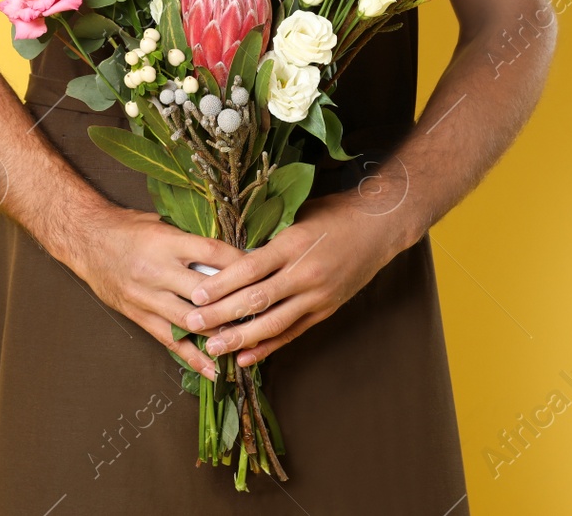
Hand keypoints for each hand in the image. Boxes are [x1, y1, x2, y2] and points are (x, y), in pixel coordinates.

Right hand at [62, 203, 246, 380]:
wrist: (86, 240)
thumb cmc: (128, 227)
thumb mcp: (163, 224)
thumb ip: (192, 241)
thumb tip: (230, 254)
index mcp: (167, 242)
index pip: (212, 254)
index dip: (241, 265)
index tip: (263, 271)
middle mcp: (157, 271)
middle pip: (206, 292)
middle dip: (236, 302)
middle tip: (265, 311)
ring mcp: (147, 296)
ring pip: (191, 321)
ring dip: (220, 332)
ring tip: (248, 342)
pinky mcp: (139, 315)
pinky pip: (170, 340)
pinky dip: (194, 356)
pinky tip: (213, 369)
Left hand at [179, 190, 407, 366]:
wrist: (380, 226)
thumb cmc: (333, 214)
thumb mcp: (297, 216)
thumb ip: (267, 237)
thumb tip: (229, 254)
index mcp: (293, 244)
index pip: (250, 269)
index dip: (221, 284)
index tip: (196, 294)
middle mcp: (305, 273)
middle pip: (257, 299)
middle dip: (221, 315)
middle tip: (192, 324)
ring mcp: (317, 295)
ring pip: (274, 322)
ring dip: (242, 338)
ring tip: (214, 348)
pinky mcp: (326, 310)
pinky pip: (293, 332)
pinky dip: (269, 346)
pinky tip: (247, 357)